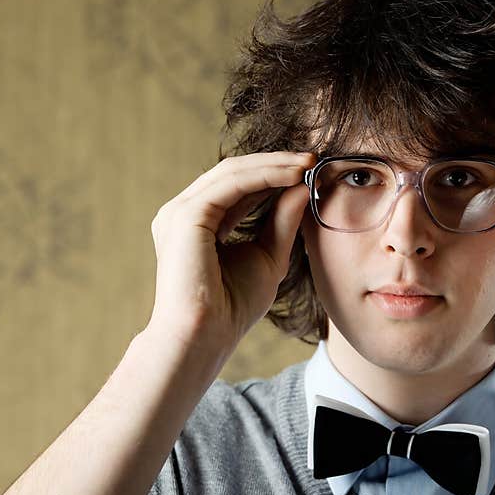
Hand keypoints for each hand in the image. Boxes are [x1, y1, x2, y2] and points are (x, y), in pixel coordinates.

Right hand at [146, 151, 314, 358]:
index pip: (238, 187)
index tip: (310, 171)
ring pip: (233, 172)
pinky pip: (231, 183)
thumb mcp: (269, 256)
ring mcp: (180, 212)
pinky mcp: (186, 215)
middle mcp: (184, 213)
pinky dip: (265, 175)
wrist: (206, 337)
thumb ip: (282, 221)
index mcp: (198, 223)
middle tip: (314, 158)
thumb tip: (303, 187)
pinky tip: (293, 175)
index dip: (274, 175)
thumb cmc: (232, 308)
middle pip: (234, 173)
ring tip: (308, 163)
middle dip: (276, 163)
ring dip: (274, 164)